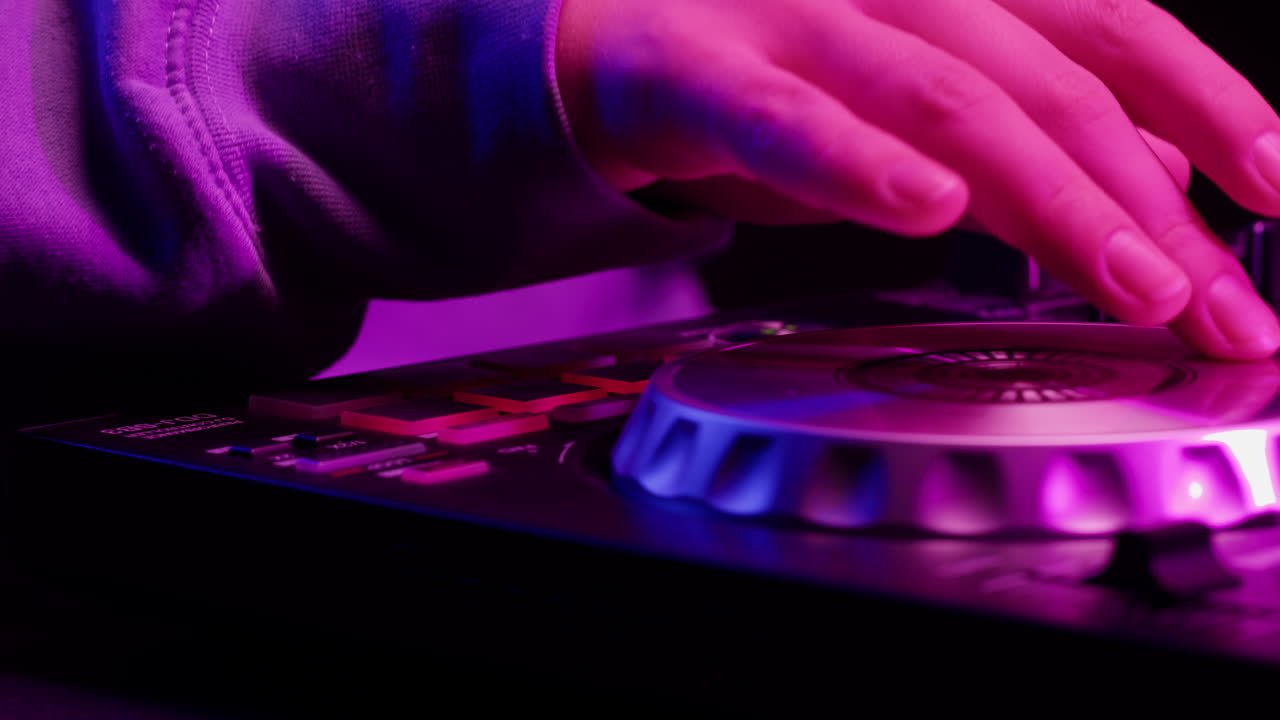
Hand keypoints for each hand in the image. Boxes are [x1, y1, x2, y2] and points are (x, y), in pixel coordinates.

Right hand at [555, 0, 1279, 359]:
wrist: (600, 42)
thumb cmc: (769, 74)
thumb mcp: (911, 98)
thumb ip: (1022, 134)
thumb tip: (1157, 189)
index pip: (1109, 27)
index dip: (1206, 100)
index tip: (1272, 189)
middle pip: (1051, 82)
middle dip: (1147, 201)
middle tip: (1216, 307)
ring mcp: (791, 13)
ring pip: (947, 97)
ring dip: (1051, 198)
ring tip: (1131, 285)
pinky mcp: (691, 66)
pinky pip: (780, 118)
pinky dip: (857, 162)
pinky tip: (927, 207)